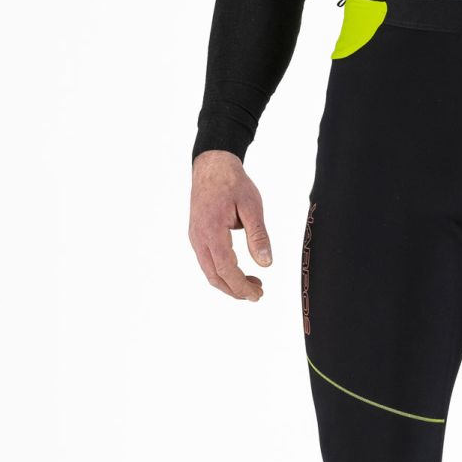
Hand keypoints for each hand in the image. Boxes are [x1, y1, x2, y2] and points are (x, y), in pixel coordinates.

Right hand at [188, 150, 270, 300]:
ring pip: (209, 271)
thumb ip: (259, 236)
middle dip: (236, 290)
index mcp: (212, 231)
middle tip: (258, 294)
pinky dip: (223, 272)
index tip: (258, 295)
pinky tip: (240, 271)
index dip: (242, 286)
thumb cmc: (233, 183)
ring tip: (254, 284)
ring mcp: (196, 237)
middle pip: (215, 276)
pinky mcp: (197, 236)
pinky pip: (208, 262)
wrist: (212, 166)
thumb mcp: (252, 207)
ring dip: (230, 283)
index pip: (226, 269)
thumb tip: (266, 264)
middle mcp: (199, 238)